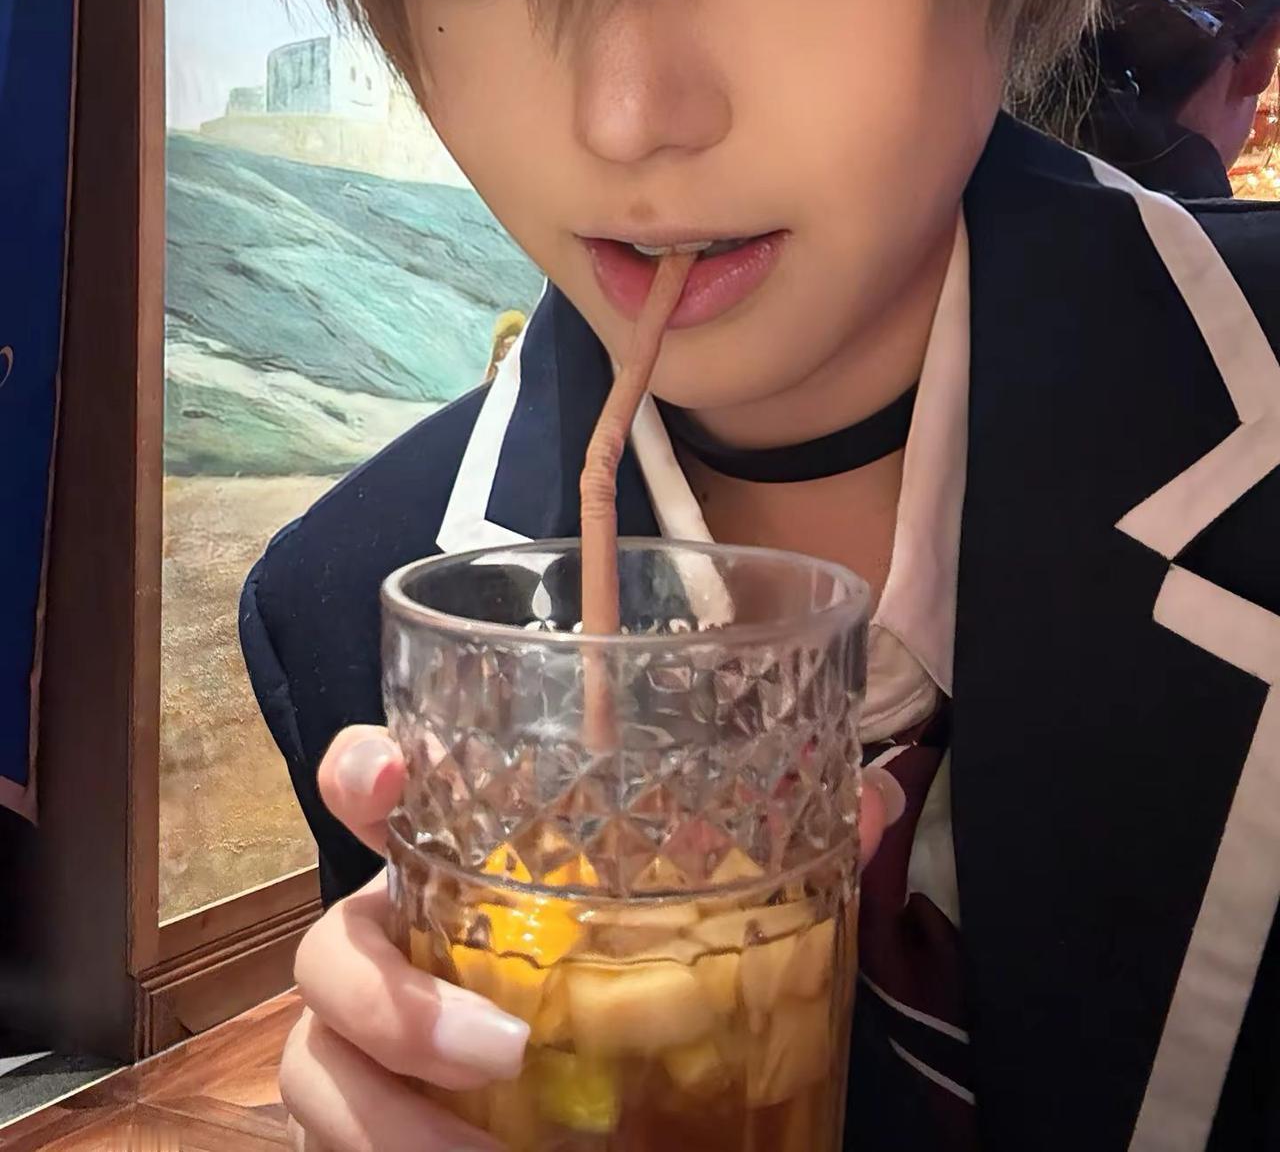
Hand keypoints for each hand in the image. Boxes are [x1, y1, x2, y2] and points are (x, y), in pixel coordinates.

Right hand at [282, 725, 900, 1150]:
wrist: (604, 1116)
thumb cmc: (635, 988)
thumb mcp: (706, 927)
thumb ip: (772, 856)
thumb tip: (876, 805)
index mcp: (461, 865)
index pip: (371, 787)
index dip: (359, 771)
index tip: (388, 783)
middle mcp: (397, 945)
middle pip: (327, 948)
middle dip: (389, 995)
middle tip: (503, 1050)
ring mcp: (370, 1048)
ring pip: (318, 1068)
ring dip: (390, 1124)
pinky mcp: (366, 1129)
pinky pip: (336, 1148)